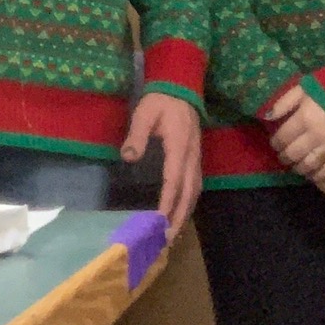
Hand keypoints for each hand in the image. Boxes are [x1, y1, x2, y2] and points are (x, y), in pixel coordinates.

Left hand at [122, 91, 201, 235]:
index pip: (174, 180)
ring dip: (185, 212)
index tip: (160, 221)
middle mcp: (192, 156)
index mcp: (179, 146)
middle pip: (189, 192)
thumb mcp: (144, 113)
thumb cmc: (160, 101)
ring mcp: (196, 157)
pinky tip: (180, 211)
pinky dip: (188, 201)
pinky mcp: (195, 157)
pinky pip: (195, 185)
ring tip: (173, 231)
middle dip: (179, 216)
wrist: (180, 87)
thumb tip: (128, 157)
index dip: (168, 201)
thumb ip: (137, 135)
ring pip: (195, 191)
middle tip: (167, 238)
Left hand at [265, 84, 324, 185]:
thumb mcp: (304, 87)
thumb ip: (284, 103)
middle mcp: (315, 135)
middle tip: (283, 156)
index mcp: (304, 117)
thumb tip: (267, 117)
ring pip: (308, 164)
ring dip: (298, 167)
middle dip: (285, 156)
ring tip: (295, 165)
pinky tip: (312, 174)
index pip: (283, 137)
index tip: (275, 143)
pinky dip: (318, 174)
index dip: (276, 143)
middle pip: (293, 153)